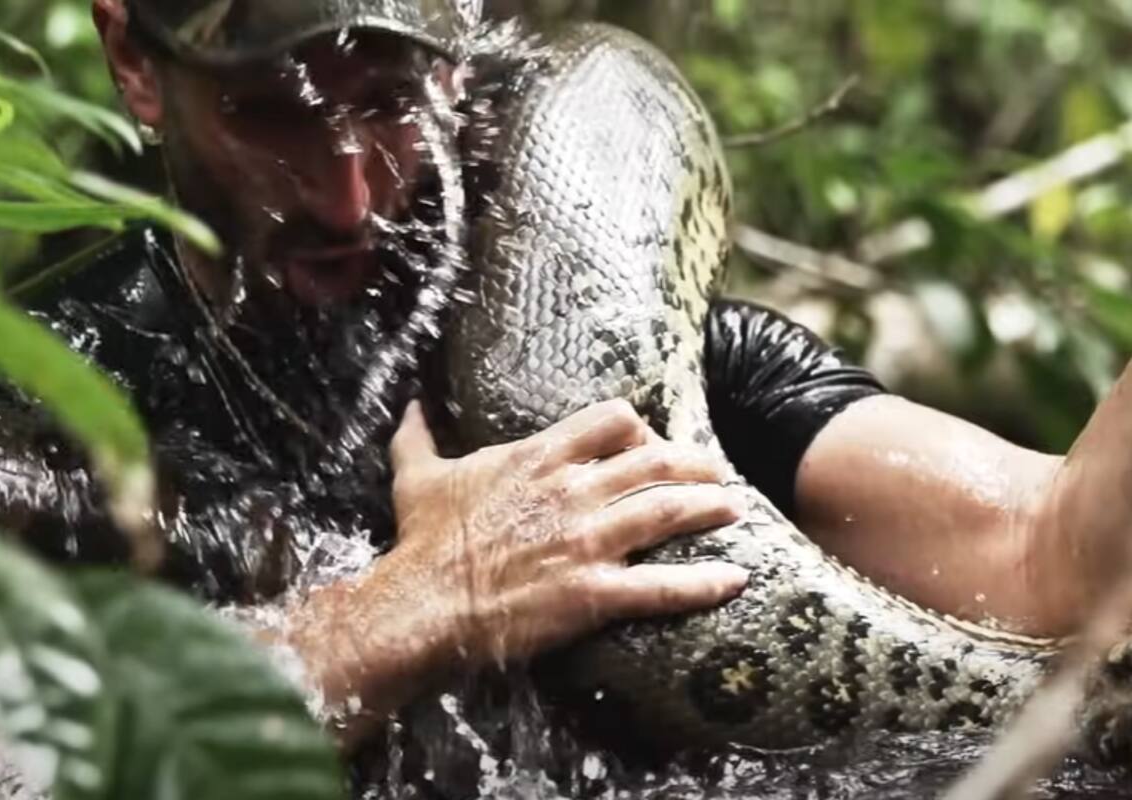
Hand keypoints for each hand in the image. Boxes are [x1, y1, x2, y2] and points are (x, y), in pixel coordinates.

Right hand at [288, 399, 747, 750]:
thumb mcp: (418, 477)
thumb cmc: (423, 541)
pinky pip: (662, 587)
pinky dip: (703, 583)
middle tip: (720, 471)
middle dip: (696, 462)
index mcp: (539, 458)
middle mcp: (573, 491)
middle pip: (656, 461)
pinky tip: (736, 580)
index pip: (613, 420)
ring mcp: (587, 541)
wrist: (422, 604)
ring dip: (710, 507)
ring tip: (737, 508)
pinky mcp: (594, 593)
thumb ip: (418, 436)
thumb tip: (409, 404)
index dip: (641, 428)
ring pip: (668, 511)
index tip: (651, 442)